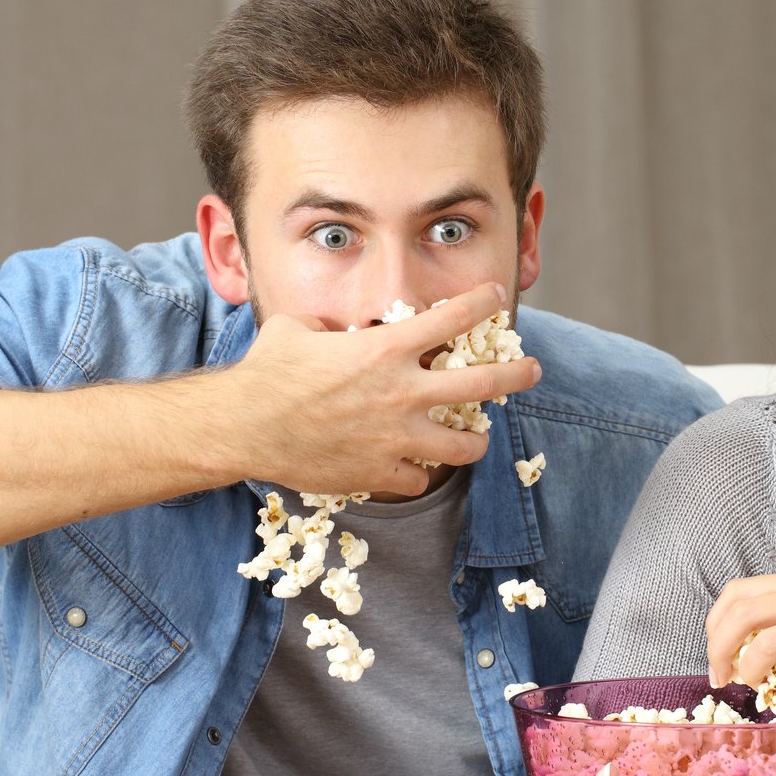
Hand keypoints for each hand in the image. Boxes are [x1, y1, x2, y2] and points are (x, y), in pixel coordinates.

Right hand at [211, 283, 541, 495]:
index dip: (483, 304)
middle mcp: (402, 391)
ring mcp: (396, 436)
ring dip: (474, 440)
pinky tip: (412, 467)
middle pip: (484, 383)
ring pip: (464, 445)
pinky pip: (418, 478)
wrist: (244, 426)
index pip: (454, 318)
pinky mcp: (380, 471)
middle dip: (516, 374)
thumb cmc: (267, 372)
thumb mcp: (298, 329)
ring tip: (476, 437)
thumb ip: (326, 326)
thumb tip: (329, 329)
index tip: (497, 298)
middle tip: (532, 370)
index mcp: (386, 348)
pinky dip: (417, 473)